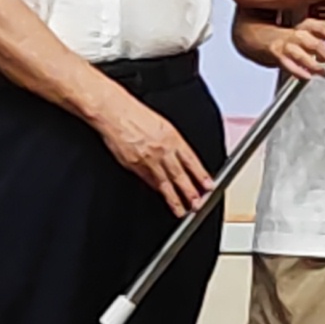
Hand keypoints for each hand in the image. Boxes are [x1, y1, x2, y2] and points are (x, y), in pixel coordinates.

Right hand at [89, 91, 213, 218]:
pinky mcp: (134, 165)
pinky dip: (157, 190)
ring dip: (174, 198)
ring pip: (165, 183)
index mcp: (173, 138)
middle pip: (180, 175)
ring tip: (181, 210)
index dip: (201, 175)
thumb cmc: (136, 114)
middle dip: (190, 192)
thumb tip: (182, 157)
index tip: (209, 186)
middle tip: (198, 204)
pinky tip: (161, 196)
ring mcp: (148, 159)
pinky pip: (148, 181)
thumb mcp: (163, 124)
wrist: (115, 112)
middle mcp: (163, 150)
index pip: (191, 161)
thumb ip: (173, 143)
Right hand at [271, 15, 324, 82]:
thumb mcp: (309, 32)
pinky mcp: (278, 56)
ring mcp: (286, 45)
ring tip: (324, 72)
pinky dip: (299, 71)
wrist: (263, 36)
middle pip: (313, 43)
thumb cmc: (291, 37)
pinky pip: (289, 65)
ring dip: (314, 64)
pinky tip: (308, 77)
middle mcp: (297, 34)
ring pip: (301, 55)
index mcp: (306, 26)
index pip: (322, 27)